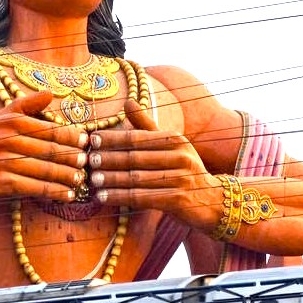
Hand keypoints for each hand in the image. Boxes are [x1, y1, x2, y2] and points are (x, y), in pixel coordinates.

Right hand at [0, 91, 88, 202]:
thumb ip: (23, 105)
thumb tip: (50, 93)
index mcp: (10, 120)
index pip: (49, 128)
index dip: (71, 136)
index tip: (85, 142)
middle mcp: (9, 138)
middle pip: (51, 149)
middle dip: (73, 157)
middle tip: (87, 162)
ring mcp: (6, 161)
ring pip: (46, 169)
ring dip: (67, 176)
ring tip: (80, 180)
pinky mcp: (2, 183)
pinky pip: (36, 187)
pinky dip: (54, 192)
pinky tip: (66, 195)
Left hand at [86, 98, 221, 229]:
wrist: (214, 200)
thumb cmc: (186, 169)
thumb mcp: (173, 144)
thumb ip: (148, 126)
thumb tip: (127, 101)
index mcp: (176, 139)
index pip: (139, 137)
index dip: (114, 138)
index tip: (93, 139)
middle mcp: (180, 156)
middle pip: (136, 157)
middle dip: (109, 159)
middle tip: (88, 160)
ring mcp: (180, 179)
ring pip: (137, 178)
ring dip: (111, 179)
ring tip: (92, 179)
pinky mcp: (178, 200)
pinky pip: (142, 198)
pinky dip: (120, 197)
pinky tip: (104, 197)